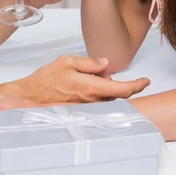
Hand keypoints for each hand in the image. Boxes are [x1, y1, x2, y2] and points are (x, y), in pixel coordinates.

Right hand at [14, 55, 149, 103]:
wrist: (29, 99)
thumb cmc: (45, 80)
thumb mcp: (67, 62)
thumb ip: (89, 63)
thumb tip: (105, 63)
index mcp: (90, 87)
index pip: (121, 90)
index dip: (136, 86)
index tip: (145, 81)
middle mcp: (91, 101)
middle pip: (114, 94)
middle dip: (111, 82)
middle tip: (97, 71)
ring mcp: (87, 109)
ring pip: (105, 99)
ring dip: (102, 88)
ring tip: (83, 78)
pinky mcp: (81, 113)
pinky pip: (95, 104)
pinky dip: (94, 95)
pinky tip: (79, 87)